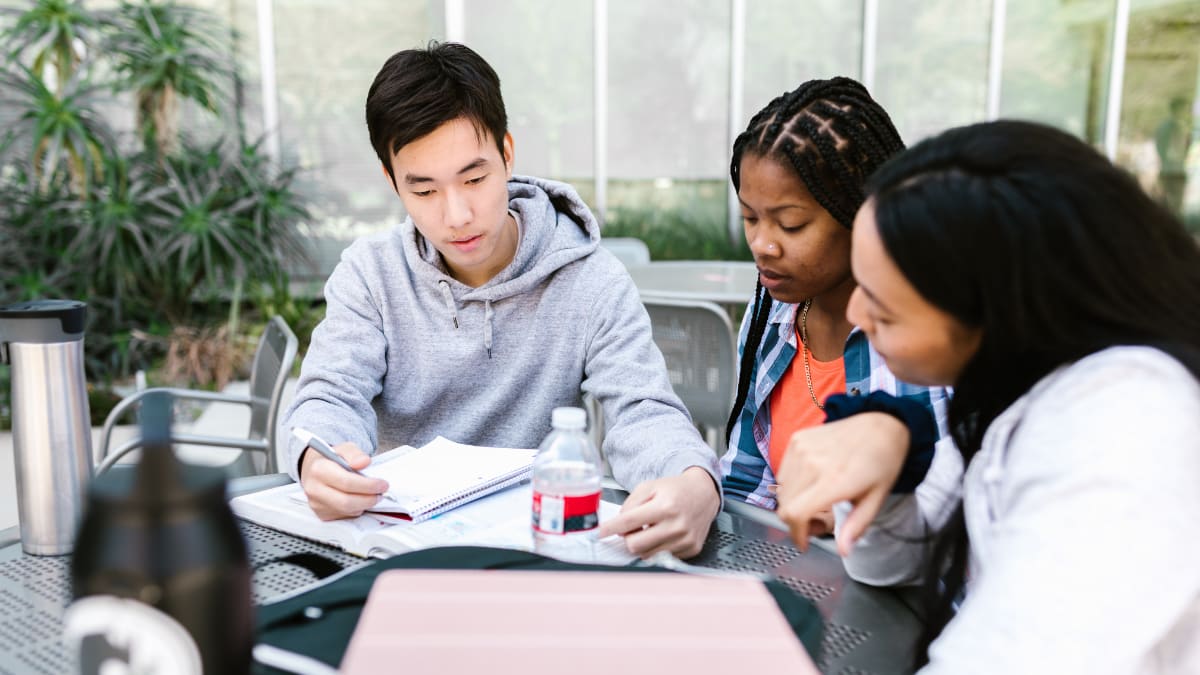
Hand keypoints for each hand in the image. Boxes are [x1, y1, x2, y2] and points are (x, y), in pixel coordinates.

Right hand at [299, 442, 388, 520]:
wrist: (314, 470)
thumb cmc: (331, 460)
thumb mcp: (344, 449)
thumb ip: (355, 454)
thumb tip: (364, 462)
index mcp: (319, 470)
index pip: (347, 482)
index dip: (368, 485)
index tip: (382, 484)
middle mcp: (314, 489)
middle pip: (347, 502)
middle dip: (369, 499)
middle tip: (380, 493)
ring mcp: (316, 504)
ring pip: (347, 511)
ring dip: (364, 505)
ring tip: (372, 495)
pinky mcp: (322, 515)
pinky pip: (345, 516)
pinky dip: (357, 509)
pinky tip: (359, 500)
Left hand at [598, 466, 719, 558]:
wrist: (704, 493)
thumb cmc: (675, 490)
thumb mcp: (649, 486)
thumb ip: (630, 505)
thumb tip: (618, 527)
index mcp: (665, 506)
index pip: (629, 522)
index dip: (610, 528)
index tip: (600, 533)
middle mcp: (677, 525)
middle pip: (636, 545)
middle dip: (627, 538)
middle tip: (631, 529)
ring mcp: (685, 540)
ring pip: (647, 555)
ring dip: (642, 544)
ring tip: (649, 529)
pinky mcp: (691, 549)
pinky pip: (662, 557)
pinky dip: (656, 548)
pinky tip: (662, 535)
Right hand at [775, 412, 908, 554]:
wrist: (880, 424)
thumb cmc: (881, 462)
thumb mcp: (875, 499)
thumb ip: (856, 526)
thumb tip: (843, 550)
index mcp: (834, 480)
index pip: (795, 513)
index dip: (796, 534)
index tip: (804, 542)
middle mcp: (812, 463)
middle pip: (784, 506)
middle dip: (796, 522)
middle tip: (816, 521)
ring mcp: (801, 449)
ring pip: (781, 490)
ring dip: (792, 502)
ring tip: (815, 501)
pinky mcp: (797, 440)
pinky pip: (783, 471)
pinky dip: (791, 484)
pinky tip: (811, 482)